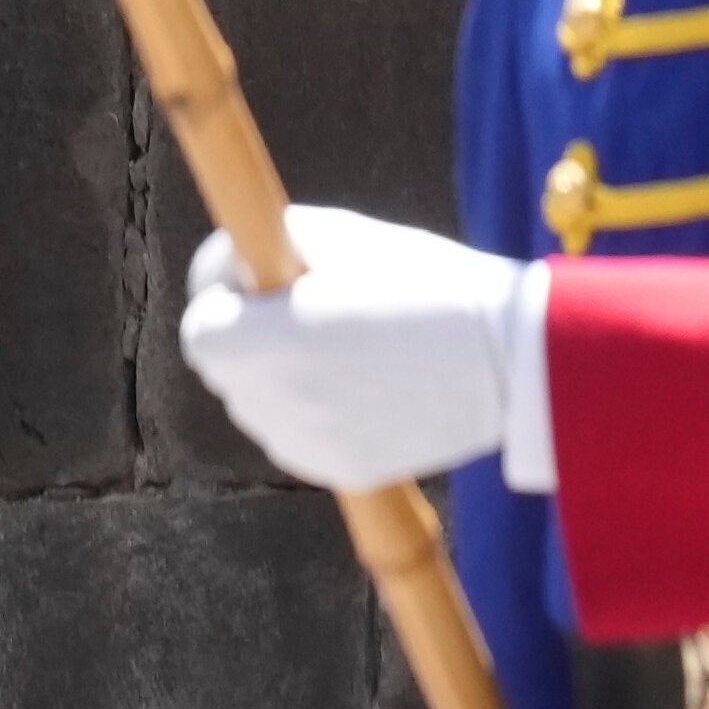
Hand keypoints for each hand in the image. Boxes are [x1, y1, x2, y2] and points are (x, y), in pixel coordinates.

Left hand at [179, 206, 527, 489]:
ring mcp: (312, 446)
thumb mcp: (345, 237)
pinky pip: (295, 437)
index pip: (200, 333)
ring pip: (258, 407)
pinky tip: (356, 382)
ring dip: (275, 376)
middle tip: (302, 307)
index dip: (221, 300)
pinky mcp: (341, 471)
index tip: (258, 283)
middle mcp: (285, 402)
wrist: (508, 359)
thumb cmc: (427, 282)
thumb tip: (229, 266)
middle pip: (225, 371)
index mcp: (279, 340)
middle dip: (247, 337)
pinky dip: (308, 411)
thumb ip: (270, 245)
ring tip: (339, 344)